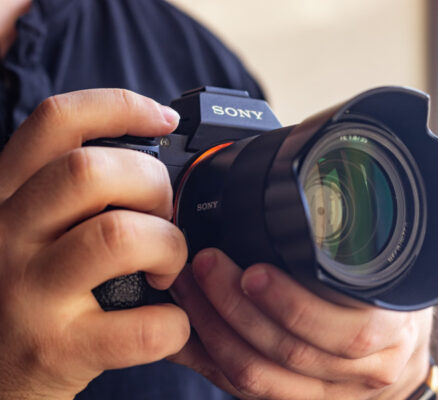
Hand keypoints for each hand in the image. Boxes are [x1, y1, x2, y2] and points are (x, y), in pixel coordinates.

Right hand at [0, 89, 189, 399]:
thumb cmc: (31, 290)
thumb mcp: (33, 227)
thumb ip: (72, 193)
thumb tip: (152, 161)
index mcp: (8, 195)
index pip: (56, 122)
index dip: (119, 106)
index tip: (164, 118)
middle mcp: (7, 235)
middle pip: (92, 172)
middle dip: (154, 185)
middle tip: (165, 214)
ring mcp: (28, 292)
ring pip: (120, 237)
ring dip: (169, 248)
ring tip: (168, 267)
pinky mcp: (56, 348)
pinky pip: (144, 324)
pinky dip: (175, 322)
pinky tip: (168, 321)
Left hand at [171, 248, 432, 399]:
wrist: (400, 353)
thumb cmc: (390, 307)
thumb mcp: (386, 275)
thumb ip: (353, 258)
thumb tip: (302, 219)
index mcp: (388, 335)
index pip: (342, 330)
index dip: (291, 304)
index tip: (252, 271)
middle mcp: (360, 373)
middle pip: (287, 352)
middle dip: (236, 307)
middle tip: (206, 266)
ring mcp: (327, 396)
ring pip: (259, 377)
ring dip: (213, 331)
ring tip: (189, 290)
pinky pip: (243, 392)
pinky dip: (208, 361)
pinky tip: (188, 333)